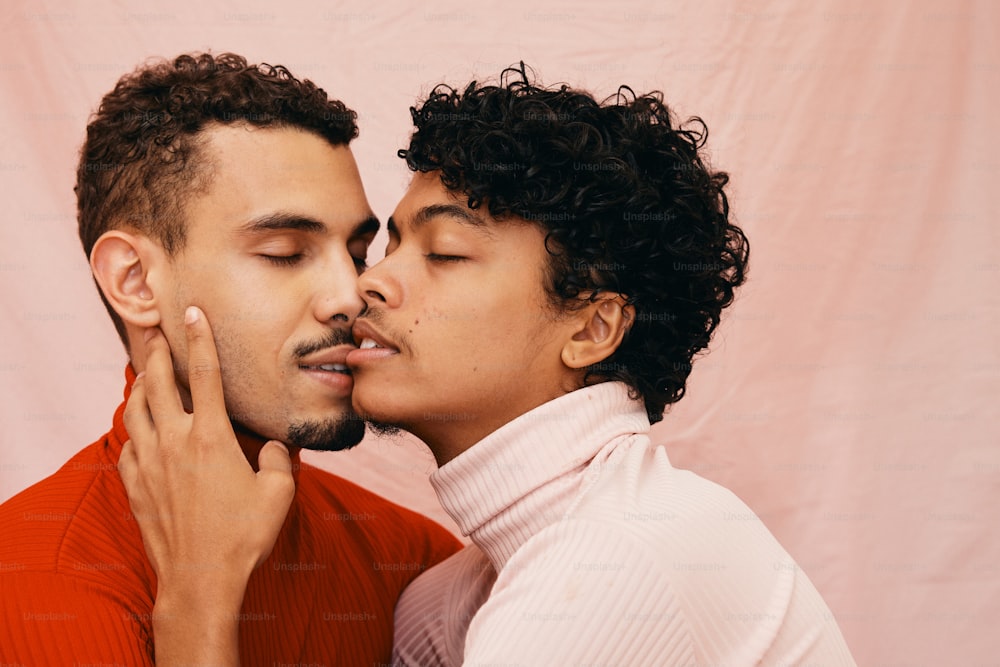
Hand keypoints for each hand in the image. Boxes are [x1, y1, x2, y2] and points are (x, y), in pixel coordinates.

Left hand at [118, 306, 294, 664]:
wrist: (200, 578)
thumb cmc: (244, 535)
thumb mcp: (279, 492)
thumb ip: (277, 458)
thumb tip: (272, 444)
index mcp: (211, 436)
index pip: (205, 373)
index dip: (200, 337)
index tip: (193, 311)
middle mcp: (175, 441)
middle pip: (159, 382)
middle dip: (159, 351)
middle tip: (159, 332)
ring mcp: (150, 463)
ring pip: (135, 408)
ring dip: (141, 384)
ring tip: (148, 373)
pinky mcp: (136, 484)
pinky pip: (128, 443)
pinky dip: (134, 427)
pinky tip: (142, 428)